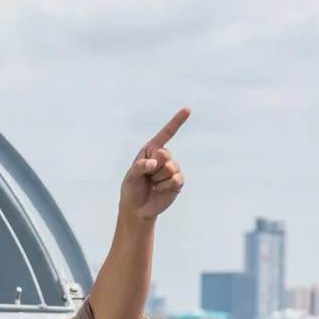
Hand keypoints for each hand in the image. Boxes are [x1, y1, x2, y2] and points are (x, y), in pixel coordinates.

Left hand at [117, 108, 187, 222]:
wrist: (138, 208)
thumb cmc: (132, 189)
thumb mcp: (130, 177)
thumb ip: (139, 167)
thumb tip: (153, 163)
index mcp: (151, 150)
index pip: (166, 134)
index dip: (177, 121)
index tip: (188, 109)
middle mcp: (164, 156)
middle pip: (165, 154)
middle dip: (153, 168)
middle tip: (147, 177)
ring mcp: (173, 168)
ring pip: (170, 168)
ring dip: (158, 179)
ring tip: (153, 184)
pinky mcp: (178, 181)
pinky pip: (174, 179)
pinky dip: (164, 186)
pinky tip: (159, 190)